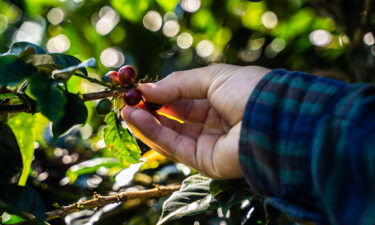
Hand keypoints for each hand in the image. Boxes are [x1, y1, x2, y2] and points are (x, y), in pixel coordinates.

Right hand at [122, 64, 269, 178]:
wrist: (273, 119)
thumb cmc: (248, 91)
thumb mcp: (212, 77)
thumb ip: (178, 84)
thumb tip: (147, 88)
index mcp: (219, 100)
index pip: (183, 98)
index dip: (161, 93)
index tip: (138, 88)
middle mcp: (213, 123)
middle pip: (175, 118)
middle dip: (150, 109)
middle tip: (126, 100)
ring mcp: (209, 143)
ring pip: (171, 134)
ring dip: (146, 122)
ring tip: (124, 110)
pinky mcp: (205, 161)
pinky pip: (174, 147)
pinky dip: (154, 134)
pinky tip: (136, 120)